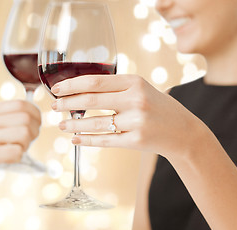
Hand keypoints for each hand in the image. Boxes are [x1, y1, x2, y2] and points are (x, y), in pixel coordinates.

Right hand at [0, 100, 40, 191]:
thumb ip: (0, 118)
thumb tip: (29, 117)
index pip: (21, 104)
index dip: (35, 113)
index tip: (36, 123)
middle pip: (26, 118)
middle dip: (34, 130)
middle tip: (29, 139)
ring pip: (24, 134)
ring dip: (26, 144)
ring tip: (18, 149)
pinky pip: (16, 152)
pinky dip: (18, 156)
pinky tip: (11, 158)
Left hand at [51, 74, 205, 158]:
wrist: (183, 131)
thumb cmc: (157, 107)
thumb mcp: (140, 89)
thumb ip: (115, 88)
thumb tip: (79, 91)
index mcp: (134, 82)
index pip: (95, 81)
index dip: (72, 85)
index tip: (57, 89)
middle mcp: (135, 99)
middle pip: (92, 100)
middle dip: (67, 103)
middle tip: (53, 106)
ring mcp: (136, 121)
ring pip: (95, 123)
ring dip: (73, 125)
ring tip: (61, 126)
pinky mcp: (136, 140)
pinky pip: (105, 140)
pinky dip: (87, 140)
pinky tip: (75, 140)